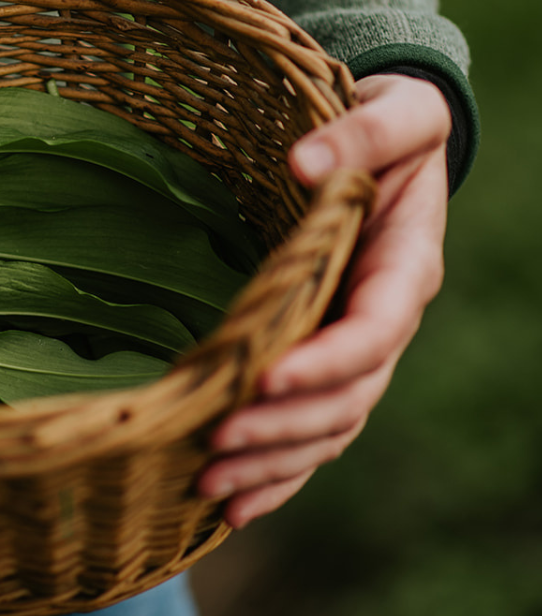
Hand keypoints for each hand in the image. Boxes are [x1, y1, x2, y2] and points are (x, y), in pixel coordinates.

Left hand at [198, 74, 451, 527]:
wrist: (389, 149)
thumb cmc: (391, 127)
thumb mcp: (399, 113)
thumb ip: (365, 133)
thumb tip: (305, 165)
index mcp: (405, 265)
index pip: (373, 329)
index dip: (326, 362)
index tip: (266, 379)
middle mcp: (384, 319)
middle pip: (348, 397)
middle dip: (285, 426)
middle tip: (217, 442)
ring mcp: (357, 348)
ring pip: (328, 428)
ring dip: (273, 463)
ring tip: (210, 486)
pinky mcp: (326, 361)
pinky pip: (311, 430)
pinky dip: (279, 471)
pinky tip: (233, 502)